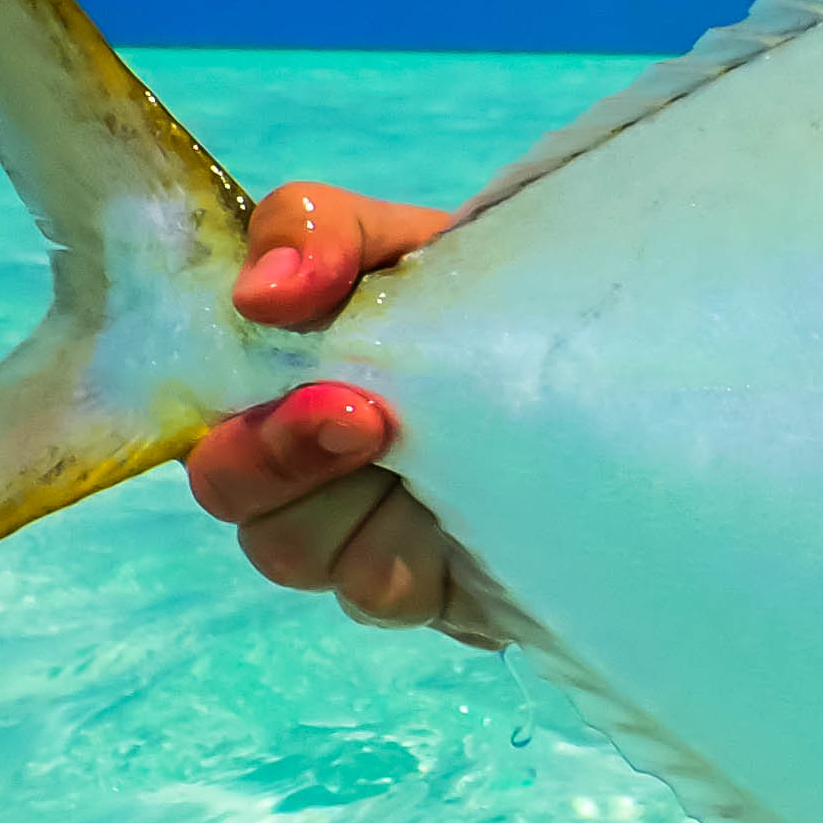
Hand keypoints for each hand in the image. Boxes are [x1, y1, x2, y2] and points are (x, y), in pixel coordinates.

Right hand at [183, 180, 499, 644]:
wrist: (628, 386)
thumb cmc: (509, 300)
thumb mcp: (421, 242)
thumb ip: (328, 231)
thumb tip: (264, 288)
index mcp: (281, 365)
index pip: (194, 370)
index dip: (218, 355)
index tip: (279, 309)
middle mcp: (296, 451)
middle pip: (222, 482)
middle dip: (280, 451)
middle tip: (363, 417)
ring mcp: (351, 527)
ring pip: (286, 547)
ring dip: (351, 505)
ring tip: (431, 469)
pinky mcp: (413, 588)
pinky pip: (371, 592)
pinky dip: (413, 555)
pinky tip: (469, 522)